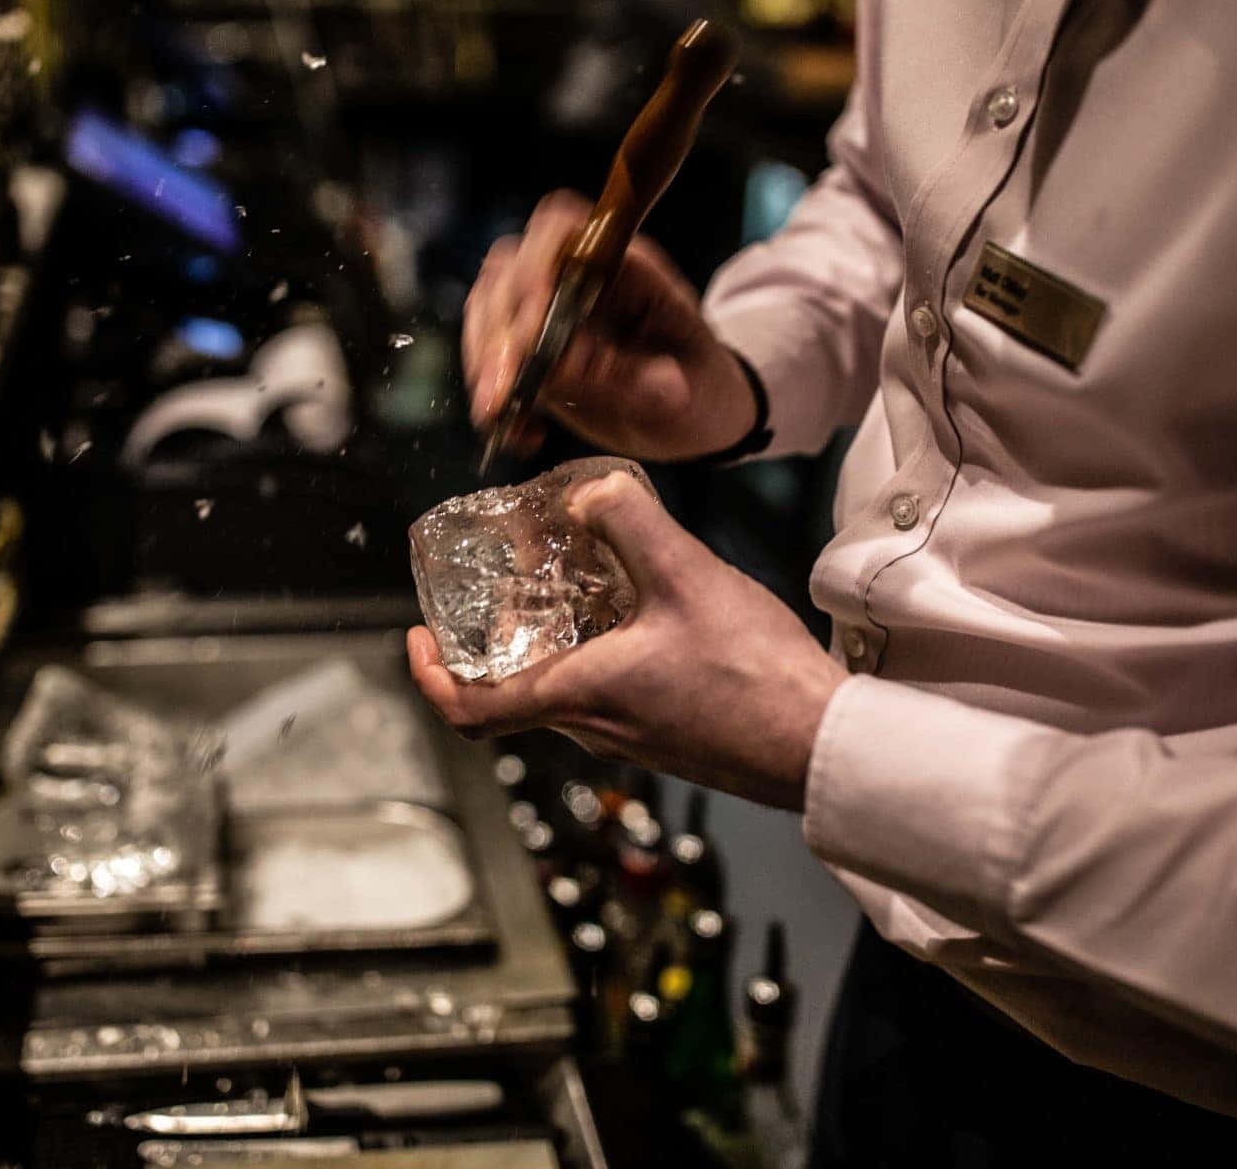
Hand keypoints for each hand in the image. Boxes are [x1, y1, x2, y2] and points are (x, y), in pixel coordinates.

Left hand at [407, 471, 846, 810]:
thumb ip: (631, 524)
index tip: (415, 636)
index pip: (470, 710)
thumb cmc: (754, 674)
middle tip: (505, 583)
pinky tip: (638, 610)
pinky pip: (608, 695)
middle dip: (497, 639)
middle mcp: (594, 727)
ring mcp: (632, 737)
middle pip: (515, 692)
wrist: (820, 743)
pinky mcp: (668, 736)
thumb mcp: (687, 576)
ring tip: (574, 582)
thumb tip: (591, 493)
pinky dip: (596, 653)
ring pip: (564, 690)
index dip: (429, 675)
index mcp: (578, 696)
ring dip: (551, 642)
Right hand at [463, 191, 756, 461]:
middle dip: (497, 332)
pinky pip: (491, 358)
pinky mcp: (532, 351)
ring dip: (485, 363)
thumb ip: (629, 375)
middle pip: (508, 271)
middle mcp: (577, 278)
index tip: (530, 330)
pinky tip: (522, 434)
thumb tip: (564, 366)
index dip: (534, 270)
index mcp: (622, 265)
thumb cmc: (703, 388)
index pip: (559, 232)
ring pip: (488, 311)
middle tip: (502, 392)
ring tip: (502, 415)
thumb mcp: (684, 389)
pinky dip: (493, 394)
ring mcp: (548, 311)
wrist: (700, 414)